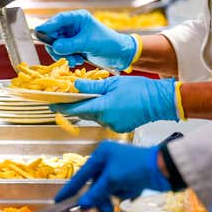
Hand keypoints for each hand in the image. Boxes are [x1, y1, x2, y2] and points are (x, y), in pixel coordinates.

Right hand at [35, 10, 137, 70]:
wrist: (119, 54)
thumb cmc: (108, 43)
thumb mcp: (88, 43)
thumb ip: (70, 45)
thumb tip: (54, 47)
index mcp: (78, 18)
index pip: (58, 19)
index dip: (48, 26)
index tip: (39, 33)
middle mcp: (72, 26)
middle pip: (54, 34)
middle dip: (57, 47)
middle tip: (65, 56)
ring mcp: (72, 37)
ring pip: (56, 46)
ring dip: (63, 55)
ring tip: (76, 60)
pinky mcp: (73, 47)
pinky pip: (62, 52)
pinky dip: (67, 58)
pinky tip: (77, 61)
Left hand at [50, 76, 178, 132]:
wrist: (159, 100)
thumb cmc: (139, 89)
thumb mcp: (113, 83)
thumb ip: (92, 87)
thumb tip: (75, 86)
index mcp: (102, 107)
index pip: (75, 110)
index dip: (62, 108)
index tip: (52, 105)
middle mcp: (106, 120)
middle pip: (85, 113)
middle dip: (78, 106)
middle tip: (72, 96)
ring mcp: (113, 126)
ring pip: (95, 117)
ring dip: (93, 108)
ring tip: (100, 97)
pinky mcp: (120, 128)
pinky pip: (106, 120)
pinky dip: (104, 113)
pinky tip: (112, 104)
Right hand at [54, 141, 170, 211]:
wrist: (163, 168)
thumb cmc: (136, 167)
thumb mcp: (113, 180)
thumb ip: (96, 193)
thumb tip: (83, 204)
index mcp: (102, 154)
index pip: (81, 175)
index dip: (70, 189)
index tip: (59, 200)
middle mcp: (108, 160)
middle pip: (94, 184)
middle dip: (98, 197)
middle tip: (99, 208)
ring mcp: (119, 169)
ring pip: (106, 189)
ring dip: (110, 198)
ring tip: (114, 205)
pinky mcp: (129, 178)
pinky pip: (117, 190)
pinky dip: (122, 193)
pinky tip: (130, 192)